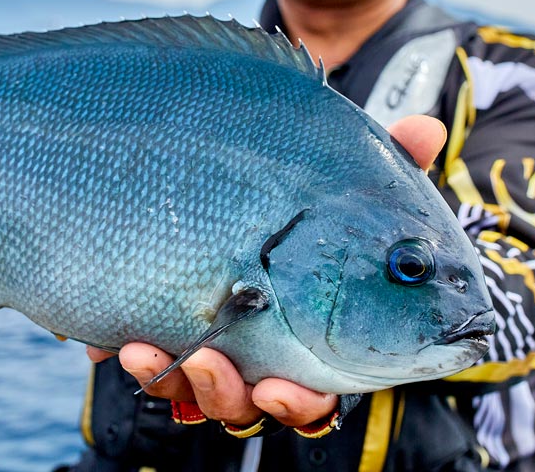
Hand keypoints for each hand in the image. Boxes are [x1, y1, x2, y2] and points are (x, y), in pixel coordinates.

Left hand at [88, 115, 447, 428]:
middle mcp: (257, 349)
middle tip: (212, 368)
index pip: (312, 393)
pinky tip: (106, 338)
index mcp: (312, 336)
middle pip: (245, 403)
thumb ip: (391, 159)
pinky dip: (125, 352)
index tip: (284, 389)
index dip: (299, 404)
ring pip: (188, 390)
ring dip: (173, 380)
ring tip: (146, 350)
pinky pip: (140, 357)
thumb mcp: (345, 167)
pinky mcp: (155, 320)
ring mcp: (203, 338)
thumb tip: (427, 130)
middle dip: (229, 397)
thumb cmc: (306, 178)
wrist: (220, 162)